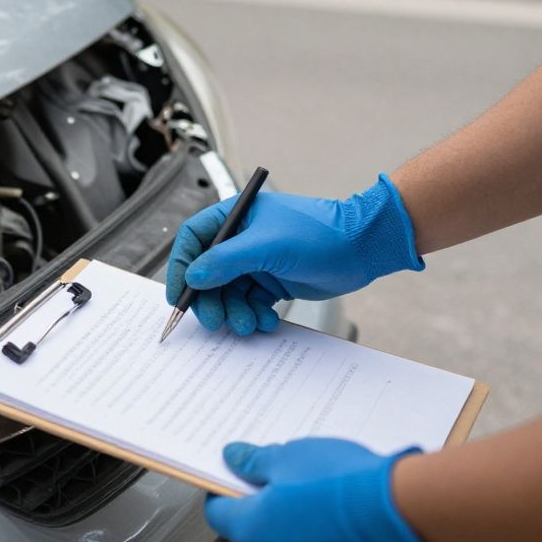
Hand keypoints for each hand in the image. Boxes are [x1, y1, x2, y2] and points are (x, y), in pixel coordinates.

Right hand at [165, 175, 422, 333]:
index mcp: (235, 217)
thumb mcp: (267, 246)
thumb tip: (193, 276)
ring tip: (247, 324)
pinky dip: (253, 314)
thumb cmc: (320, 233)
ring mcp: (256, 261)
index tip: (178, 295)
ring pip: (228, 292)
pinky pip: (250, 303)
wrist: (363, 248)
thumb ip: (226, 261)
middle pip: (207, 272)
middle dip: (209, 299)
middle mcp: (241, 239)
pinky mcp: (272, 281)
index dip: (181, 267)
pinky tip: (265, 320)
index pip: (193, 240)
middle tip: (214, 320)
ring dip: (233, 312)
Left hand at [205, 439, 449, 541]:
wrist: (397, 509)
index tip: (235, 475)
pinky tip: (338, 518)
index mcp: (251, 529)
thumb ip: (254, 462)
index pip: (218, 513)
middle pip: (254, 530)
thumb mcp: (288, 456)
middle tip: (285, 478)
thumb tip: (233, 458)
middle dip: (264, 505)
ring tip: (318, 495)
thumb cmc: (339, 481)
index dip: (223, 490)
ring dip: (293, 525)